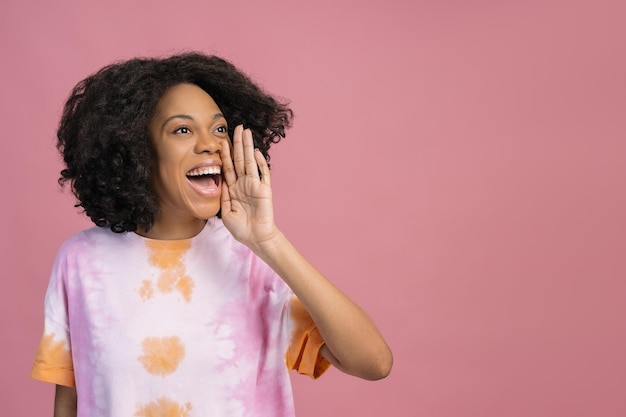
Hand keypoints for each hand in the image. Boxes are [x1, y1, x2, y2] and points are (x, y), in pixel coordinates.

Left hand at [220, 125, 279, 247]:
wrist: (256, 238)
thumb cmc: (241, 229)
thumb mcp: (225, 212)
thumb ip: (224, 195)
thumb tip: (221, 179)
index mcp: (234, 189)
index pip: (228, 167)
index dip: (225, 154)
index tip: (222, 141)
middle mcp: (244, 184)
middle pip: (239, 159)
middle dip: (238, 143)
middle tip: (238, 127)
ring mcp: (255, 185)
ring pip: (250, 162)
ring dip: (248, 147)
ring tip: (246, 132)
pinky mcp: (265, 190)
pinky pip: (263, 174)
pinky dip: (260, 163)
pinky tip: (256, 152)